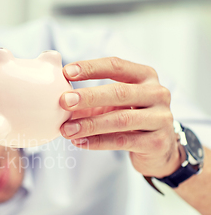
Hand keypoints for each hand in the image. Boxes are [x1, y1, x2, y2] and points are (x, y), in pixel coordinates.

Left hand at [59, 57, 182, 177]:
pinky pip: (122, 141)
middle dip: (88, 96)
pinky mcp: (157, 142)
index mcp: (145, 76)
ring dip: (89, 124)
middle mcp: (157, 93)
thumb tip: (54, 88)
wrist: (159, 148)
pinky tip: (79, 142)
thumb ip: (88, 95)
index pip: (116, 65)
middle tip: (63, 101)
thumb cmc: (129, 117)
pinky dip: (97, 142)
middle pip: (119, 92)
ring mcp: (160, 118)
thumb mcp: (113, 101)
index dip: (91, 68)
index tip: (66, 72)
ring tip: (66, 130)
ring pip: (120, 120)